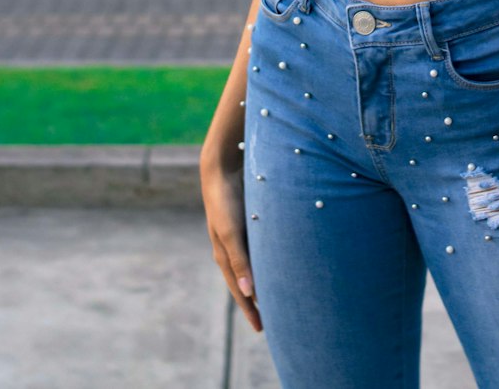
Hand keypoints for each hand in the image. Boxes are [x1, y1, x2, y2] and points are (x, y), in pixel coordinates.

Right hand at [200, 153, 262, 333]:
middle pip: (246, 282)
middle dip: (256, 301)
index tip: (261, 328)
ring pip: (253, 265)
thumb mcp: (231, 232)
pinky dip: (266, 260)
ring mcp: (239, 235)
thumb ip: (239, 261)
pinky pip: (258, 248)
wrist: (221, 169)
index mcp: (224, 255)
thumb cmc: (224, 201)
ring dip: (263, 281)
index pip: (239, 291)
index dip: (250, 309)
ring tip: (277, 294)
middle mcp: (231, 248)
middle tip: (272, 319)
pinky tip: (277, 262)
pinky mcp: (248, 221)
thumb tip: (247, 292)